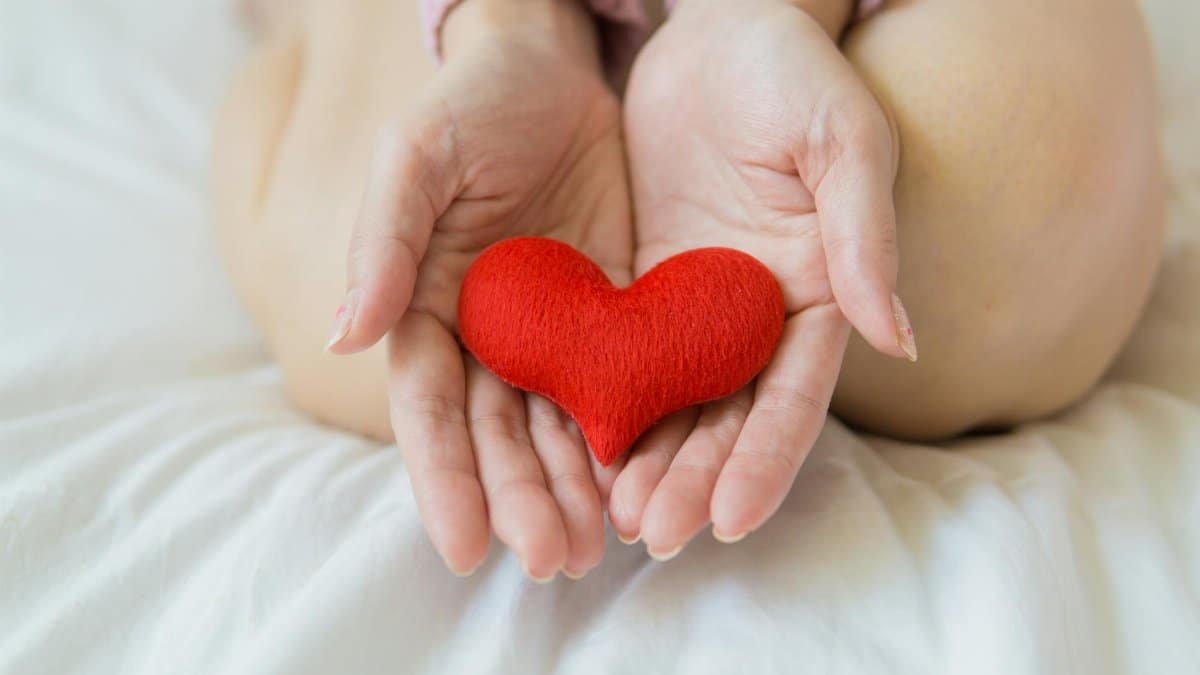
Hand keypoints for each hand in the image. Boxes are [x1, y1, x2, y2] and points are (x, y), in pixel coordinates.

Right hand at [327, 0, 632, 579]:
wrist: (553, 68)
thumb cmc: (471, 105)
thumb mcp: (416, 157)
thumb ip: (384, 242)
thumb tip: (346, 334)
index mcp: (426, 308)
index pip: (429, 410)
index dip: (444, 479)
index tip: (468, 547)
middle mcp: (486, 335)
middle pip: (497, 435)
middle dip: (521, 498)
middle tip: (552, 559)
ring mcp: (549, 331)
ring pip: (557, 427)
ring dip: (573, 489)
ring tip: (596, 547)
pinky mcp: (611, 316)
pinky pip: (617, 386)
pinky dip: (625, 437)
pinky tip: (642, 481)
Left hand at [611, 0, 914, 556]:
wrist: (716, 33)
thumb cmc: (793, 74)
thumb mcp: (841, 140)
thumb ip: (865, 236)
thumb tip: (900, 339)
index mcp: (816, 293)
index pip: (793, 396)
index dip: (765, 459)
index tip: (731, 520)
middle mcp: (756, 315)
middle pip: (727, 417)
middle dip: (694, 479)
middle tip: (653, 535)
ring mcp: (696, 307)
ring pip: (673, 402)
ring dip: (647, 462)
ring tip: (613, 519)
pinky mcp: (642, 288)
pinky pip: (622, 357)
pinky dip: (605, 406)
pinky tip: (577, 451)